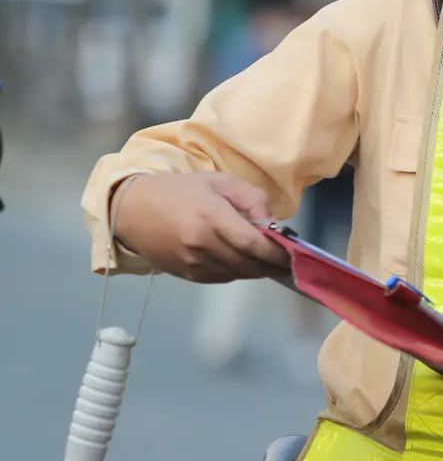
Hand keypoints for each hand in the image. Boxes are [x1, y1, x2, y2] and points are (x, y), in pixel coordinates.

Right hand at [113, 172, 288, 282]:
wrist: (133, 209)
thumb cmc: (181, 191)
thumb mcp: (220, 181)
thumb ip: (252, 200)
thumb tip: (273, 224)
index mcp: (211, 217)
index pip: (253, 243)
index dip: (276, 252)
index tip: (293, 253)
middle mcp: (201, 244)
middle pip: (248, 263)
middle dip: (271, 263)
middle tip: (286, 259)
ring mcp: (192, 262)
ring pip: (237, 274)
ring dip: (256, 269)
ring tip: (267, 260)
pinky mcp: (185, 274)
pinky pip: (221, 278)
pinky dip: (237, 273)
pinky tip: (242, 262)